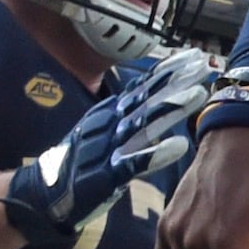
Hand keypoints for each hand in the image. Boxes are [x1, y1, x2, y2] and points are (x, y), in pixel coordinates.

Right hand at [4, 49, 215, 248]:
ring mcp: (106, 148)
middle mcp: (108, 124)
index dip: (168, 70)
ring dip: (170, 109)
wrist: (46, 194)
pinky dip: (155, 154)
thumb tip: (154, 90)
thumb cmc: (83, 161)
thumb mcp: (104, 129)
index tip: (193, 55)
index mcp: (109, 112)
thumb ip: (128, 112)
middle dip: (176, 81)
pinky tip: (177, 146)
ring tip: (197, 94)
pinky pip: (132, 163)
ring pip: (142, 124)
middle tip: (203, 66)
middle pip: (146, 98)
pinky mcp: (104, 176)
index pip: (142, 86)